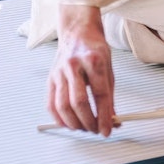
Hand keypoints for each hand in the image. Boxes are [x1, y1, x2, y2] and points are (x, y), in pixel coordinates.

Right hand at [47, 5, 116, 136]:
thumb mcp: (109, 69)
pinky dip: (59, 118)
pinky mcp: (50, 78)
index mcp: (94, 61)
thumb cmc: (95, 49)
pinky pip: (50, 104)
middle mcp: (74, 66)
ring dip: (73, 123)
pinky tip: (68, 123)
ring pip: (62, 105)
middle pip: (78, 102)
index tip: (108, 130)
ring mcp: (59, 72)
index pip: (100, 94)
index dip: (104, 116)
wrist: (78, 33)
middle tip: (96, 131)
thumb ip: (110, 95)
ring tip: (84, 129)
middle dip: (88, 122)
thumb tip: (113, 120)